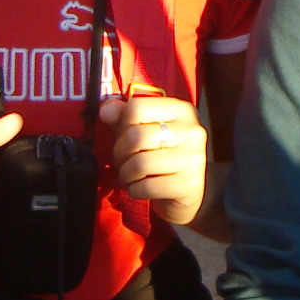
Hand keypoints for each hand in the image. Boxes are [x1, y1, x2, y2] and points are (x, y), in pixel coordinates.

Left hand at [98, 96, 206, 226]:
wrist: (189, 191)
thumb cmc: (161, 154)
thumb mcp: (144, 129)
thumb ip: (124, 115)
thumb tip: (106, 111)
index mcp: (182, 110)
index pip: (137, 107)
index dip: (122, 124)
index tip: (125, 135)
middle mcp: (192, 131)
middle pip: (136, 136)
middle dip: (120, 152)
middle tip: (122, 160)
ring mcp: (193, 159)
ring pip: (140, 164)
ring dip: (126, 174)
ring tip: (130, 175)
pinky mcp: (189, 185)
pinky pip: (147, 187)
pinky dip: (135, 190)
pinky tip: (140, 188)